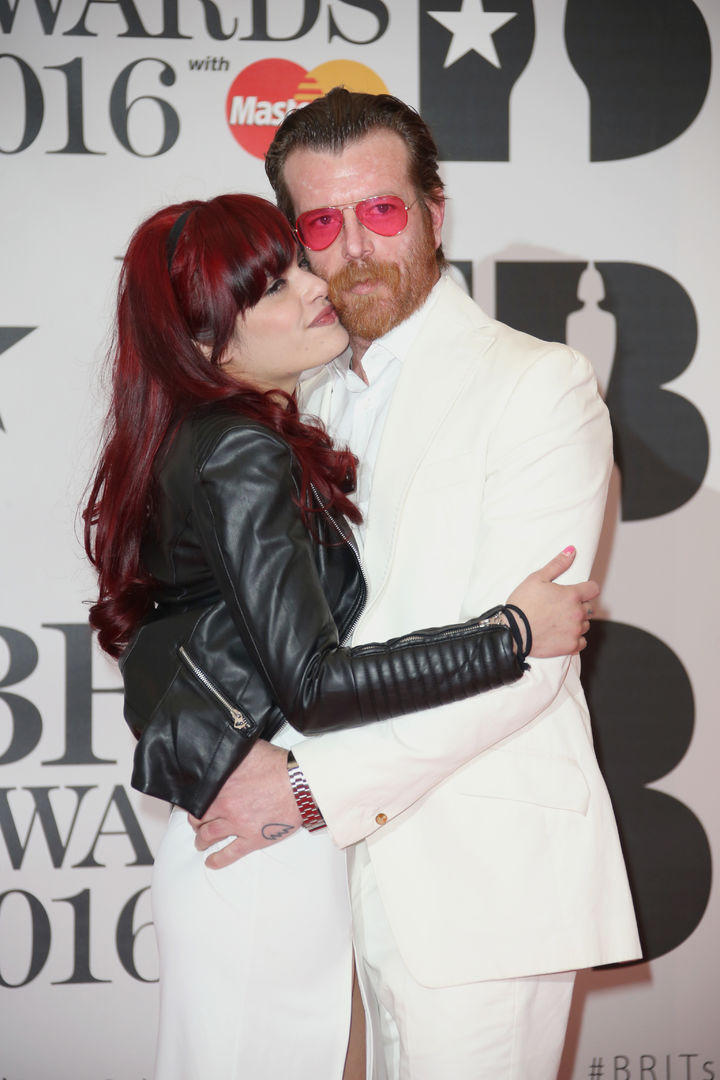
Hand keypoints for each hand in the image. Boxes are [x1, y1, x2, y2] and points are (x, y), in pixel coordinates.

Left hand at [187, 740, 301, 868]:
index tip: (189, 803)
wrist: (301, 784)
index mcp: (221, 785)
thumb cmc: (279, 765)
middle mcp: (225, 806)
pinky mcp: (252, 839)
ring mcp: (238, 825)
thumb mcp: (250, 750)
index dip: (190, 801)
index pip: (194, 796)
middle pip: (198, 818)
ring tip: (200, 842)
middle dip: (195, 821)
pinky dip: (218, 860)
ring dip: (201, 840)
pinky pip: (229, 854)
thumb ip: (233, 752)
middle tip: (196, 822)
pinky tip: (211, 861)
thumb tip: (222, 745)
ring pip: (209, 836)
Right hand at [506, 546, 598, 656]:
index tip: (578, 592)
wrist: (512, 631)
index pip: (594, 589)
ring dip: (577, 623)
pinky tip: (562, 634)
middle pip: (590, 608)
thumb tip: (572, 551)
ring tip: (559, 622)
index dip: (586, 589)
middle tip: (561, 608)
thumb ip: (557, 564)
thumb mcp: (537, 578)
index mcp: (572, 595)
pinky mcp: (570, 646)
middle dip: (579, 606)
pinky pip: (582, 642)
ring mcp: (575, 631)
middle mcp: (577, 613)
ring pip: (585, 625)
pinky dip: (575, 639)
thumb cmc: (523, 604)